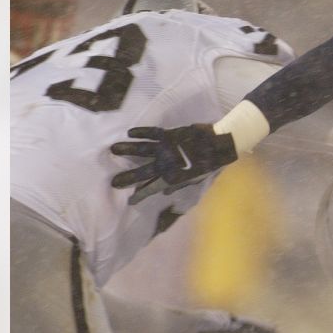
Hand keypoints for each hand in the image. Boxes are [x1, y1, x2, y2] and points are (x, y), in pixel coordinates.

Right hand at [110, 124, 237, 203]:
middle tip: (113, 182)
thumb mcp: (195, 179)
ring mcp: (166, 147)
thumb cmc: (209, 163)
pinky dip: (141, 131)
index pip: (152, 188)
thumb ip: (179, 185)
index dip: (141, 195)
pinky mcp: (169, 134)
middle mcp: (166, 163)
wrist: (219, 144)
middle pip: (143, 172)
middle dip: (128, 178)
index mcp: (172, 177)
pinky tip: (130, 132)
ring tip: (112, 149)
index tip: (130, 200)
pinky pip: (152, 132)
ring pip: (142, 149)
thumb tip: (165, 192)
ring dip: (126, 149)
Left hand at [196, 312, 277, 332]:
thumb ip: (228, 330)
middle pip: (246, 331)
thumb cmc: (189, 328)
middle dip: (261, 332)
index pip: (249, 324)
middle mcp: (223, 329)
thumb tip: (246, 329)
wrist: (167, 331)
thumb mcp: (210, 329)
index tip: (276, 330)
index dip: (263, 328)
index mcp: (225, 321)